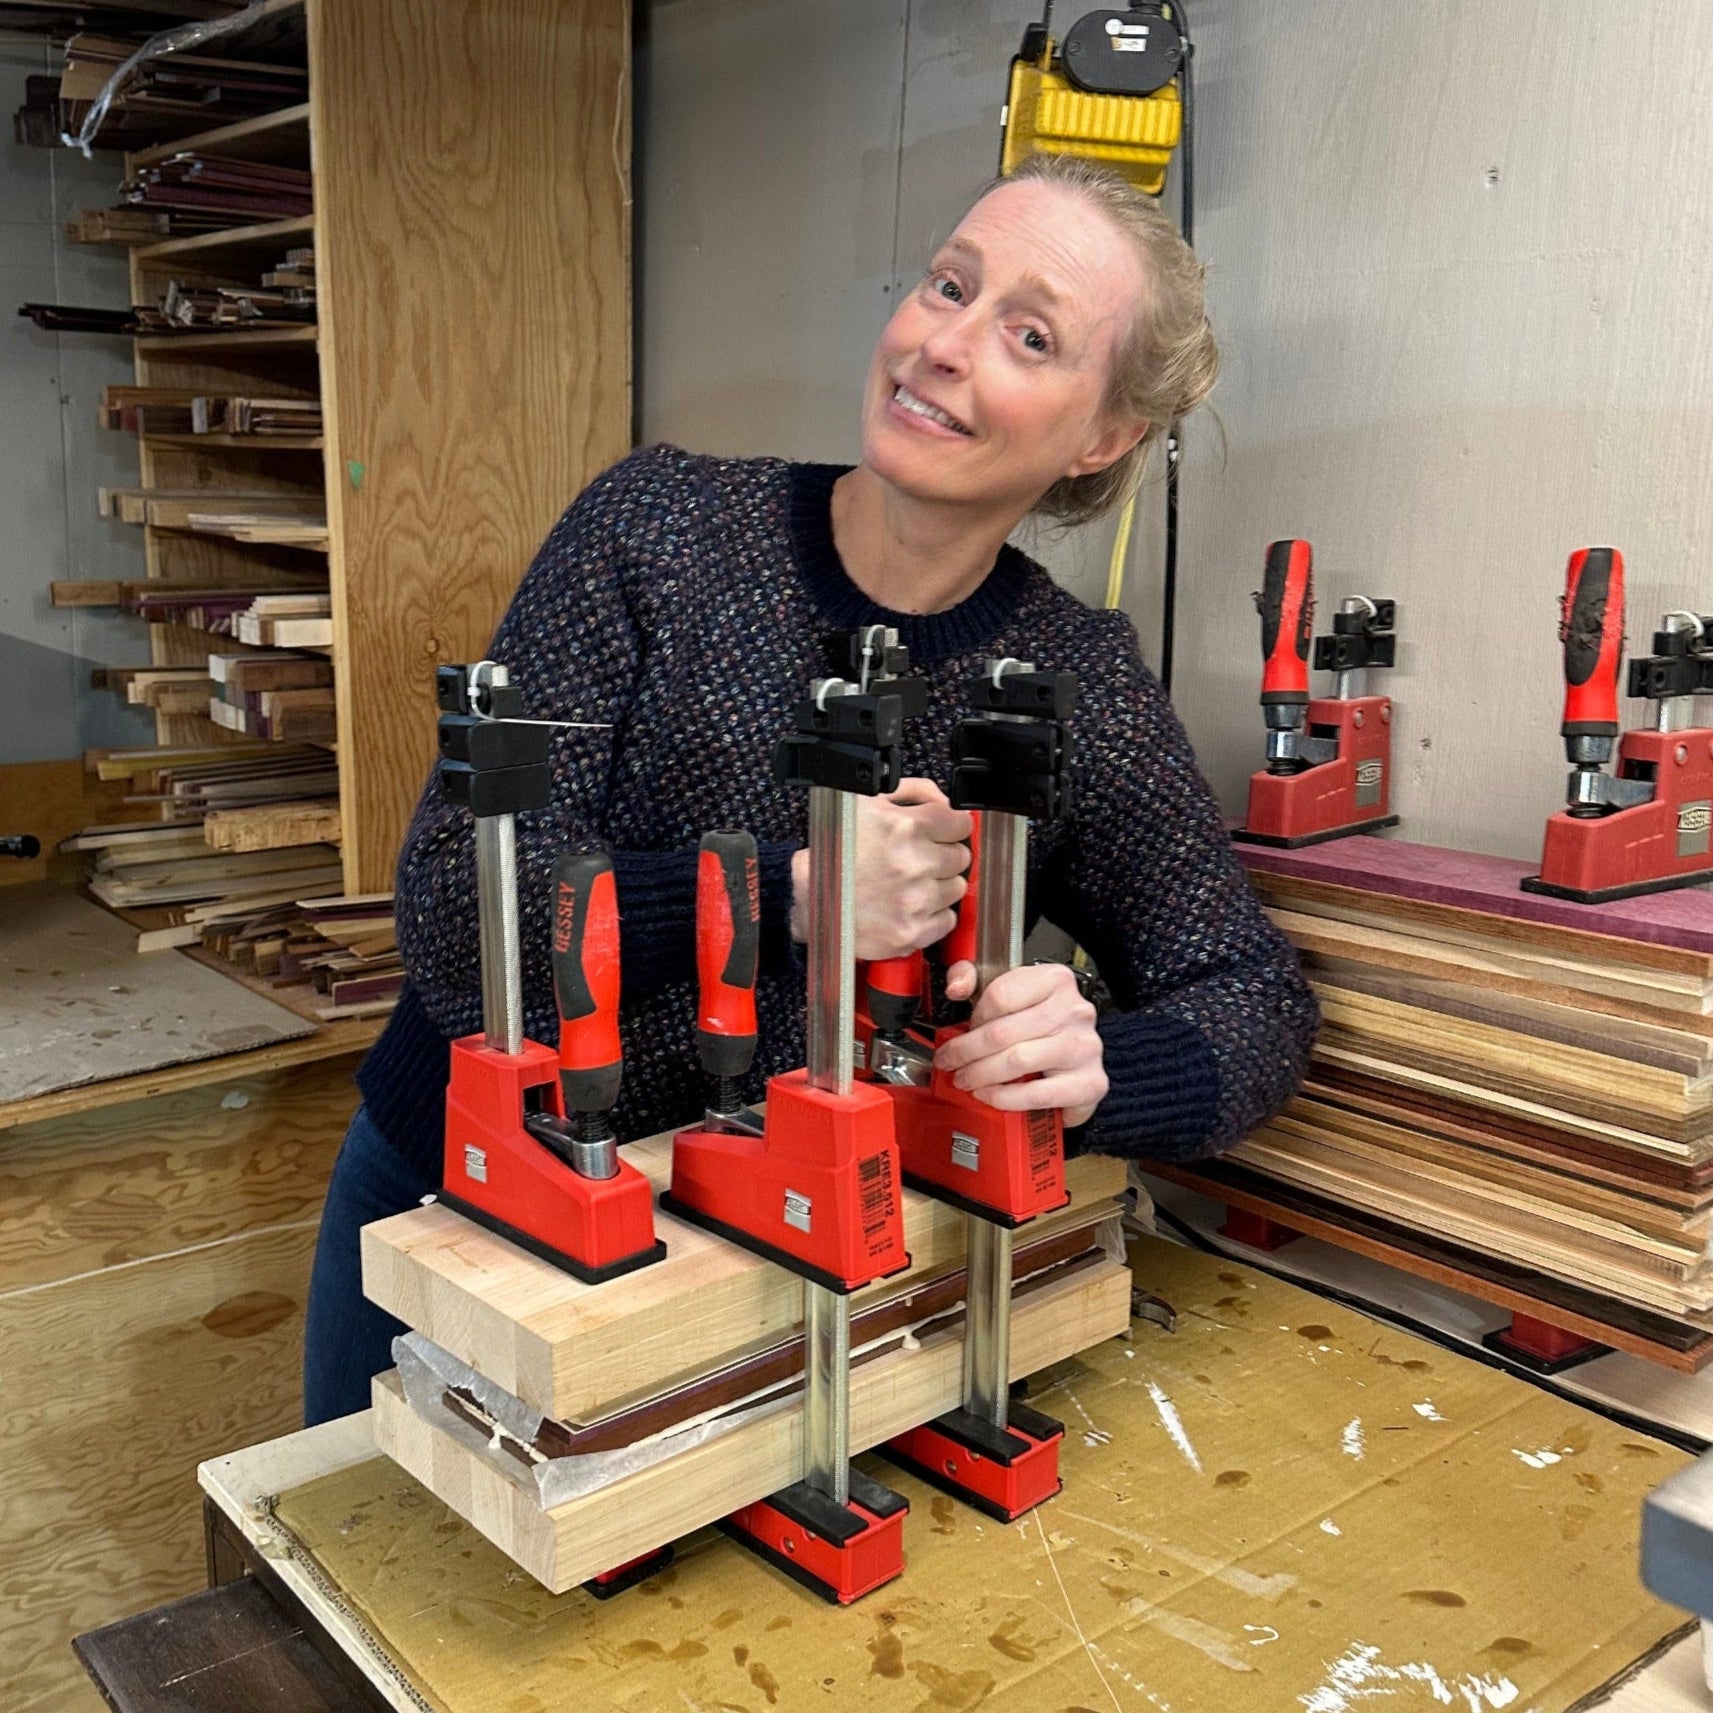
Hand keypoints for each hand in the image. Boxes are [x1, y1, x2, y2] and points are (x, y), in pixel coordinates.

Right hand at [791, 779, 971, 960]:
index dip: (949, 827)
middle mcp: (914, 864)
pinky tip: (909, 905)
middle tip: (917, 859)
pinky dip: (933, 914)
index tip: (939, 833)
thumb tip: (946, 801)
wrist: (809, 899)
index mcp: (906, 827)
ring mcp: (915, 901)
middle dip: (942, 855)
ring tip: (908, 883)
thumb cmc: (836, 852)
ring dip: (938, 885)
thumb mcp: (868, 804)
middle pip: (961, 856)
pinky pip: (948, 920)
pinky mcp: (912, 932)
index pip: (961, 823)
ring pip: (957, 888)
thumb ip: (915, 792)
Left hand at [933, 962, 1107, 1128]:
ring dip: (980, 1074)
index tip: (962, 1030)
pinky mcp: (1089, 1082)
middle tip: (949, 1061)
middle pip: (1003, 1032)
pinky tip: (989, 1094)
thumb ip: (974, 979)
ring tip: (965, 1079)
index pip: (1001, 995)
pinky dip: (1004, 1097)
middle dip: (966, 1051)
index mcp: (1054, 981)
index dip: (974, 1017)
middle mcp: (1074, 1011)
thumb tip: (956, 987)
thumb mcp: (1008, 991)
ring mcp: (1085, 1047)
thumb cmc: (1040, 1026)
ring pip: (1017, 1061)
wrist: (1076, 1060)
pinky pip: (1035, 1093)